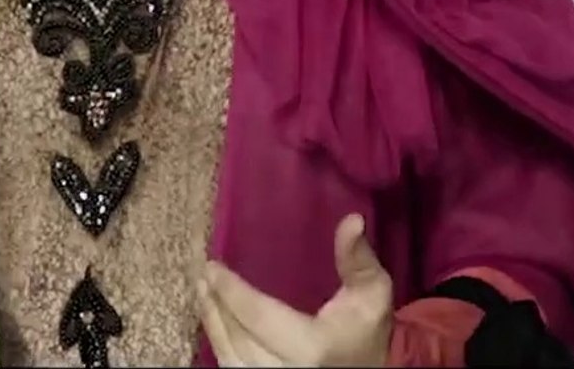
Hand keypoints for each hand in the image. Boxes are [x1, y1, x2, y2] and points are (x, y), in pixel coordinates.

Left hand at [197, 214, 394, 366]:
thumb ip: (358, 260)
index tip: (212, 268)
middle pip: (239, 337)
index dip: (232, 292)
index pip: (260, 317)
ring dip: (212, 322)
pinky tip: (214, 320)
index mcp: (312, 347)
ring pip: (230, 356)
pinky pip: (233, 368)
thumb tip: (352, 220)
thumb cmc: (366, 331)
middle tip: (203, 276)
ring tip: (202, 292)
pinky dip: (220, 343)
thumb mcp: (371, 294)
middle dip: (216, 304)